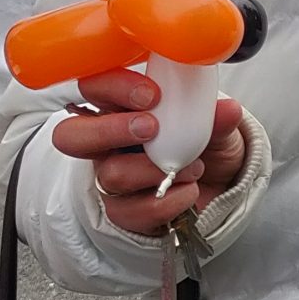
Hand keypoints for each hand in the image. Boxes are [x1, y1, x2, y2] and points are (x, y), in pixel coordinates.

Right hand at [47, 70, 248, 238]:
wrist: (221, 189)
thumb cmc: (208, 147)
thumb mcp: (219, 128)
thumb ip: (218, 118)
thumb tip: (227, 109)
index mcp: (123, 109)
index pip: (94, 88)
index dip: (114, 88)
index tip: (151, 94)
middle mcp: (108, 143)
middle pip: (71, 135)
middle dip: (110, 129)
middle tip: (150, 128)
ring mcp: (111, 178)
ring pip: (110, 175)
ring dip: (156, 169)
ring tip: (193, 167)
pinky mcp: (124, 211)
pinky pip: (130, 211)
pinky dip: (167, 202)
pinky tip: (188, 192)